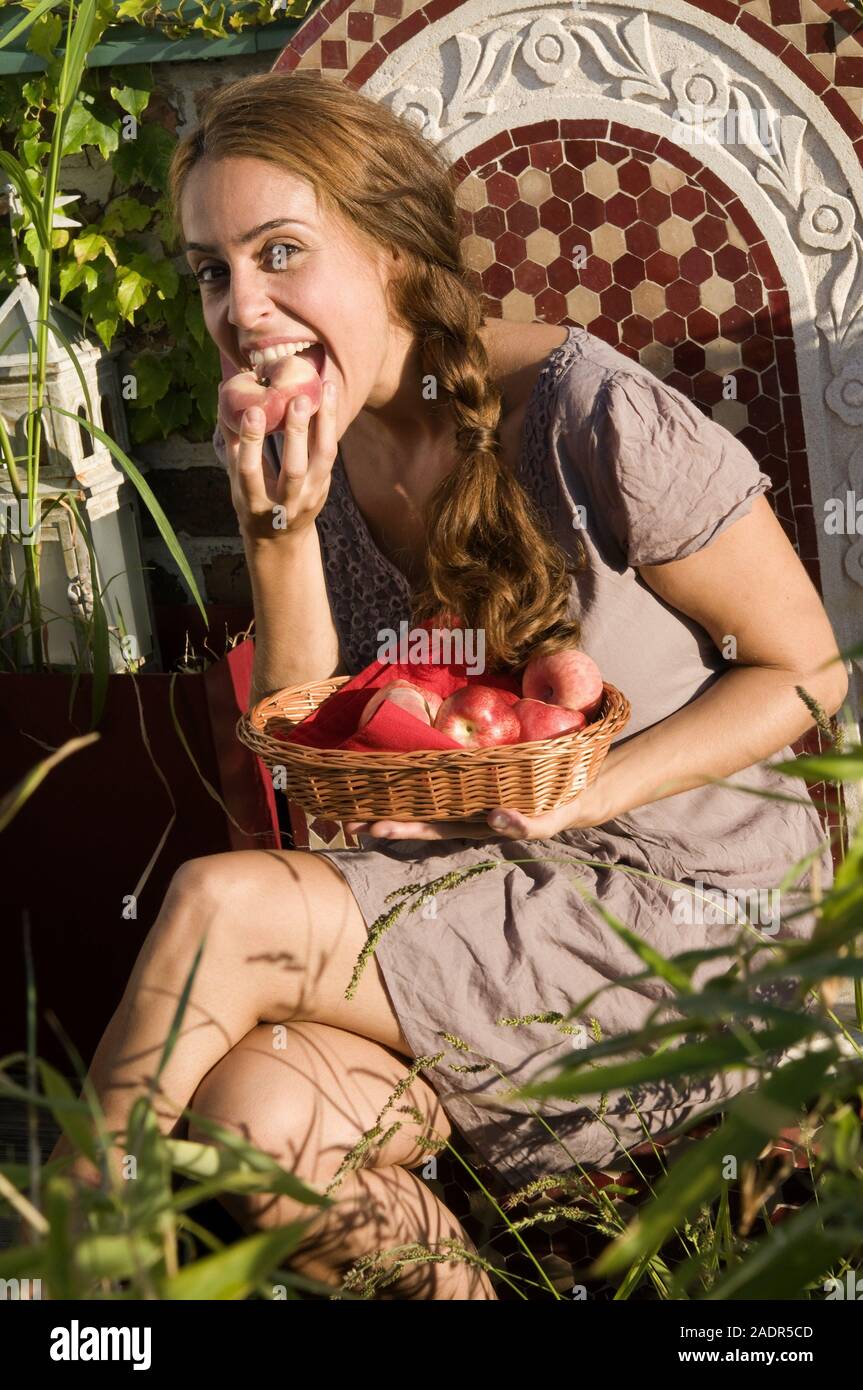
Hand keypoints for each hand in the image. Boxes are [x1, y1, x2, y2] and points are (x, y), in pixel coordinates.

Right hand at [218, 377, 337, 543]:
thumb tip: (223, 393)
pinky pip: (329, 453)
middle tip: (298, 400)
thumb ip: (232, 441)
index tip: (253, 411)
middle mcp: (284, 503)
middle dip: (296, 434)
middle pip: (294, 469)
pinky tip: (330, 396)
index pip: (250, 471)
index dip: (251, 442)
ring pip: (322, 459)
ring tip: (326, 388)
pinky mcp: (325, 487)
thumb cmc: (252, 500)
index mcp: (253, 502)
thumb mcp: (236, 481)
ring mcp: (309, 497)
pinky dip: (330, 424)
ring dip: (325, 422)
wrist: (281, 538)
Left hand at [344, 778, 610, 841]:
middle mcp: (463, 810)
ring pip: (422, 800)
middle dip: (384, 820)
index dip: (404, 827)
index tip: (375, 826)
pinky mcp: (471, 776)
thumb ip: (526, 824)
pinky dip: (410, 778)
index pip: (433, 826)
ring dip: (390, 802)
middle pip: (417, 817)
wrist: (576, 792)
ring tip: (354, 803)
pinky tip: (387, 771)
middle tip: (346, 822)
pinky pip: (436, 779)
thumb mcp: (550, 819)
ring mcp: (465, 795)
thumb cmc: (561, 805)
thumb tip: (496, 818)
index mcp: (476, 822)